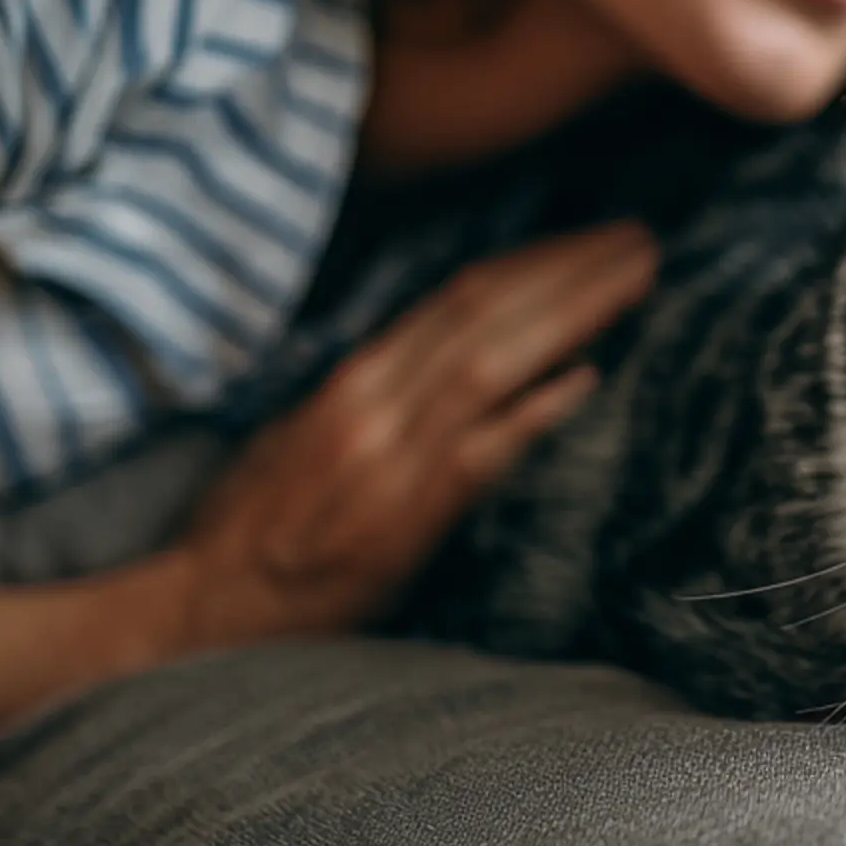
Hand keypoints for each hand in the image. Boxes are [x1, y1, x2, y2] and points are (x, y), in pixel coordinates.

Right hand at [134, 221, 657, 657]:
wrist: (204, 607)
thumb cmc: (253, 525)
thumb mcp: (305, 433)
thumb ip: (377, 393)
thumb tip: (447, 359)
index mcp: (353, 377)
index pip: (457, 296)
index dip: (531, 260)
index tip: (591, 238)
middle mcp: (374, 402)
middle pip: (486, 311)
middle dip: (569, 268)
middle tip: (641, 239)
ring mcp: (393, 455)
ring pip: (494, 360)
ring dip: (574, 312)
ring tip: (640, 279)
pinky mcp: (407, 515)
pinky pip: (483, 449)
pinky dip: (536, 407)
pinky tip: (589, 375)